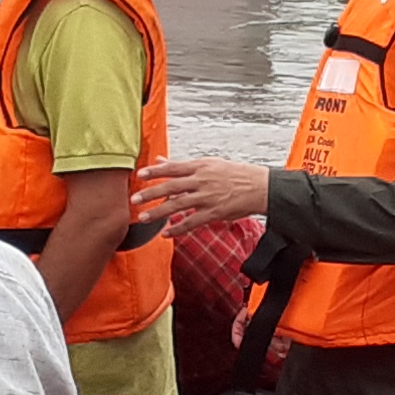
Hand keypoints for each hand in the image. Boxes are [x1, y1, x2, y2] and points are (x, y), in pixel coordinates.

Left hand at [131, 156, 272, 231]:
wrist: (260, 187)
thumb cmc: (234, 174)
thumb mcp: (209, 164)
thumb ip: (182, 165)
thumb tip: (160, 160)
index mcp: (201, 166)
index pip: (173, 168)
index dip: (155, 172)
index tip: (140, 175)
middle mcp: (202, 181)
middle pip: (171, 187)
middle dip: (151, 194)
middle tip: (134, 200)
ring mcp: (208, 197)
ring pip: (178, 205)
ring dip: (159, 212)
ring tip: (144, 218)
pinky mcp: (214, 213)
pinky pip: (192, 222)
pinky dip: (178, 228)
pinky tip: (166, 234)